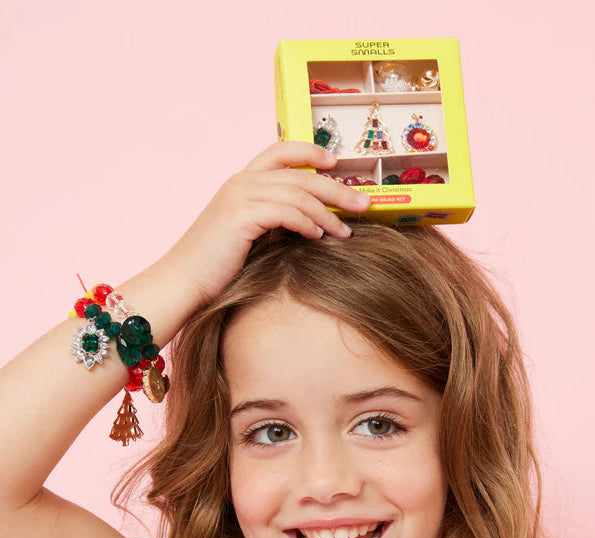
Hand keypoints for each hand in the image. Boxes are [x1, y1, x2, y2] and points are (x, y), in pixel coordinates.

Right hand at [160, 141, 370, 305]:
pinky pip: (286, 212)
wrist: (182, 281)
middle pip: (300, 174)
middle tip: (364, 204)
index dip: (310, 151)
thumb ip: (272, 221)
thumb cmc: (214, 267)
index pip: (280, 150)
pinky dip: (307, 223)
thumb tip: (310, 224)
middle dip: (337, 188)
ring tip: (345, 232)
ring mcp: (240, 196)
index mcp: (241, 182)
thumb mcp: (246, 235)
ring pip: (298, 193)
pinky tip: (319, 236)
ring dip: (328, 213)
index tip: (335, 163)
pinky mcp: (241, 216)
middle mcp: (241, 182)